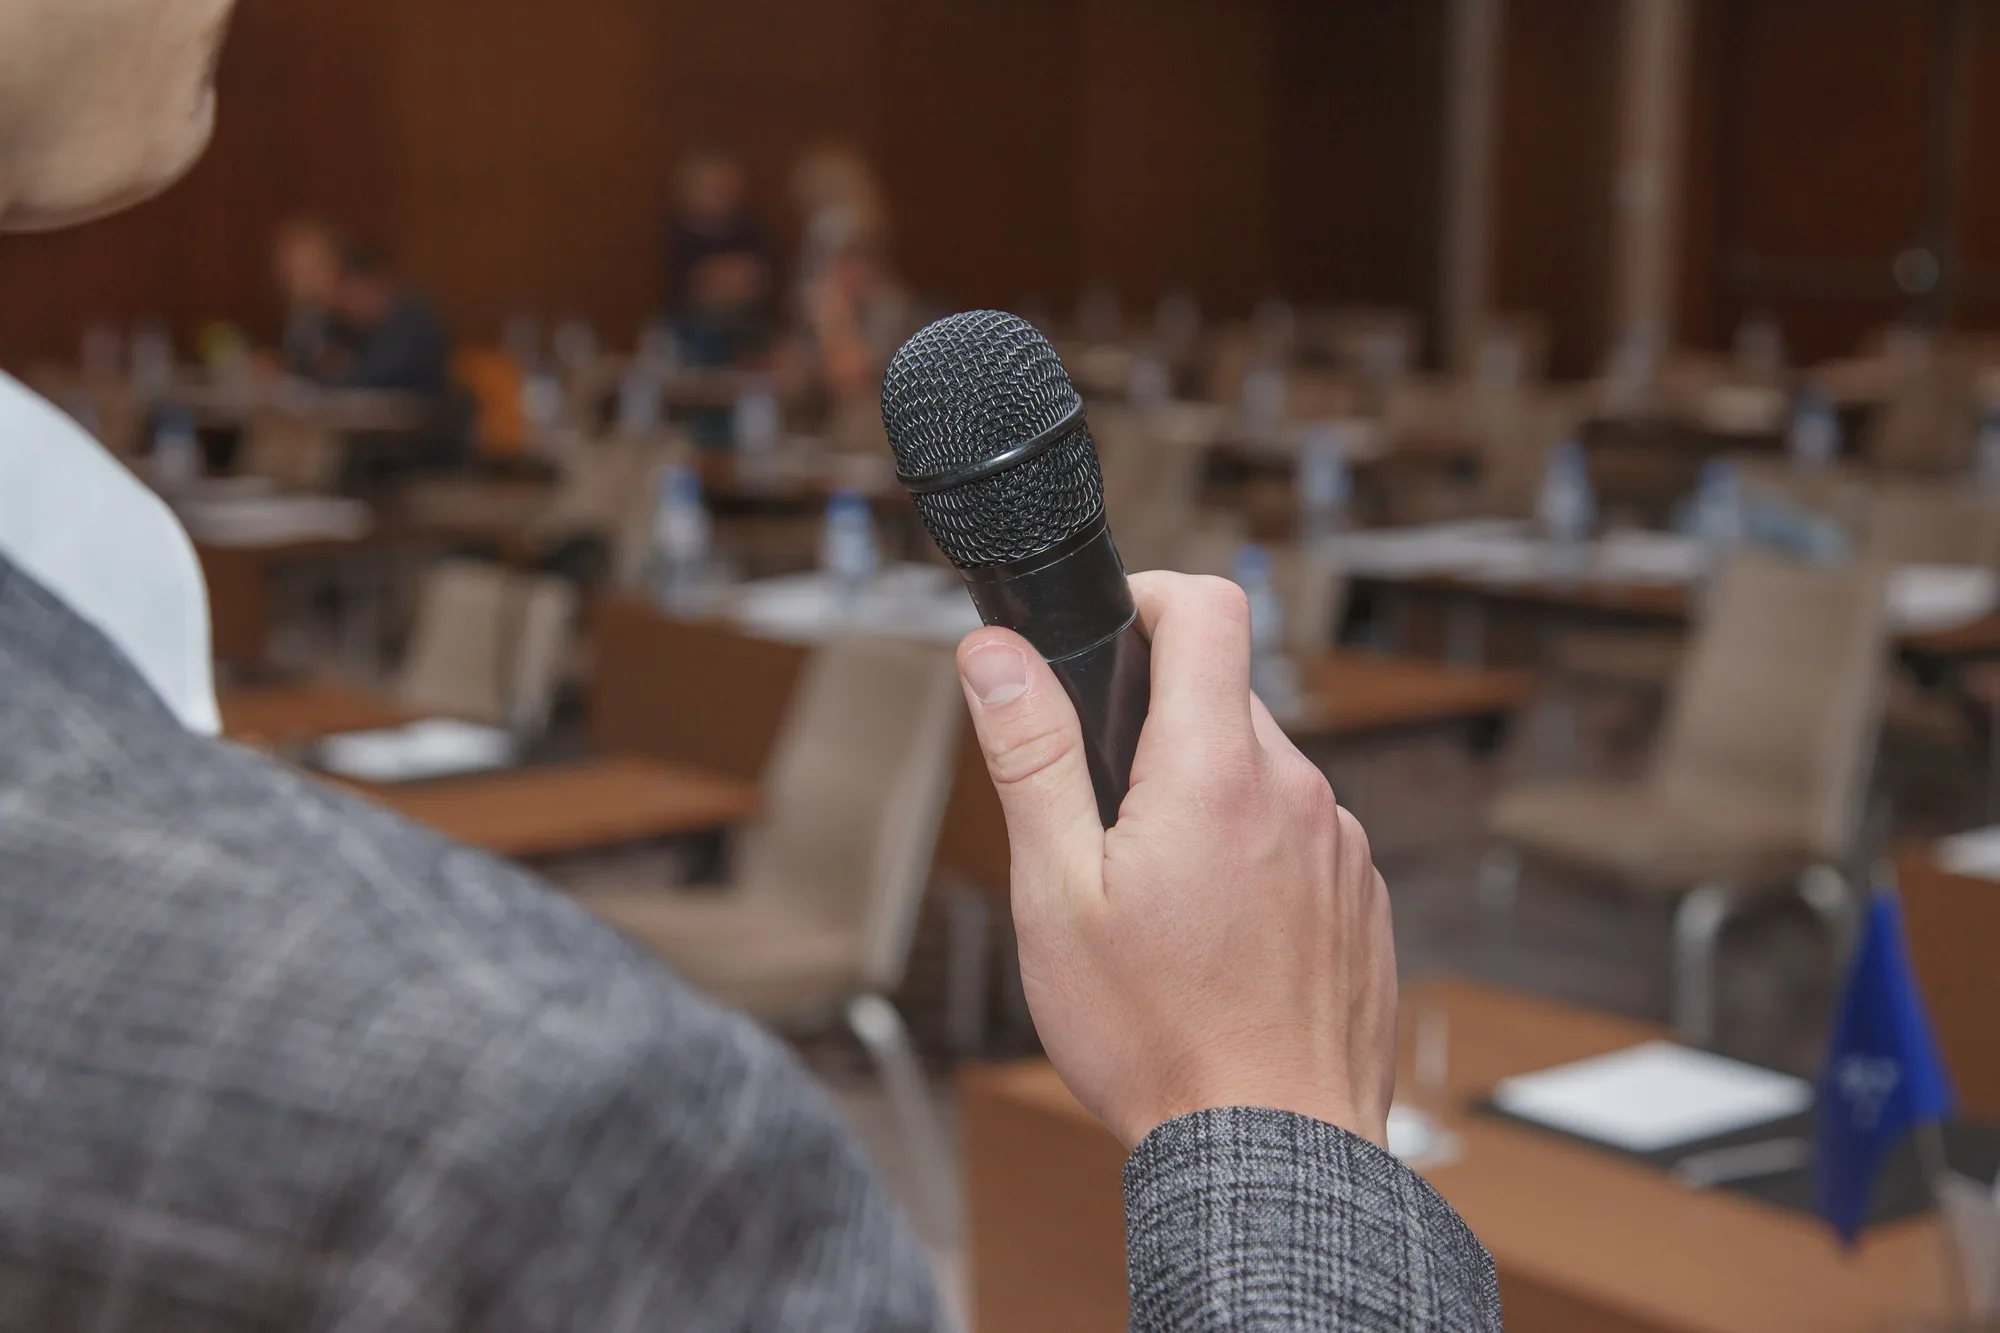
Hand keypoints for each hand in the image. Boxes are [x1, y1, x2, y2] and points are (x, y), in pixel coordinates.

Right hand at [955, 571, 1396, 1149]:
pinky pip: (1300, 837)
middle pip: (1225, 698)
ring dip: (1207, 800)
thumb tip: (995, 652)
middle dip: (1158, 729)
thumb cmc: (1156, 1037)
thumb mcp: (1057, 893)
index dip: (1151, 598)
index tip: (1112, 639)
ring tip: (1160, 903)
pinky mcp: (1363, 899)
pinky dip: (1254, 857)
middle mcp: (1298, 793)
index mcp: (1216, 773)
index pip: (1209, 607)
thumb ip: (1030, 755)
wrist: (1271, 1154)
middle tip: (1104, 821)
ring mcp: (1341, 847)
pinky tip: (1216, 940)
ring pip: (1261, 774)